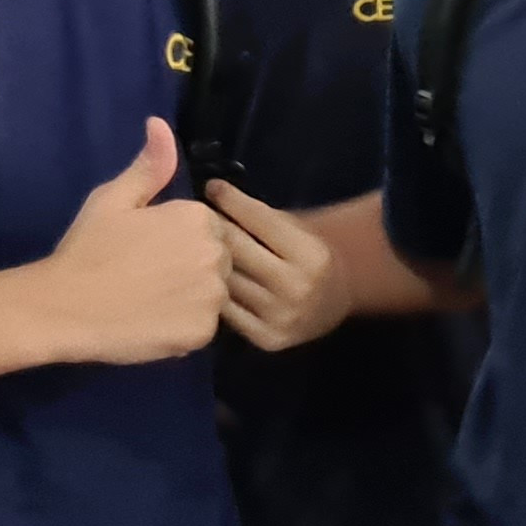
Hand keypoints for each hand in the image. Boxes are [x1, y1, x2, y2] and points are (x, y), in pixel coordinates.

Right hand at [38, 118, 228, 363]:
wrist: (64, 307)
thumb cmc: (87, 250)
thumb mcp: (113, 199)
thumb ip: (148, 166)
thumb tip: (160, 124)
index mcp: (197, 217)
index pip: (208, 229)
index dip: (178, 241)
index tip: (147, 252)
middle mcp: (215, 253)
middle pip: (218, 261)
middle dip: (192, 268)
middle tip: (147, 278)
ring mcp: (211, 296)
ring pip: (213, 295)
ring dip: (191, 298)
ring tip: (150, 301)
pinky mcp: (203, 332)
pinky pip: (203, 327)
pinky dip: (184, 328)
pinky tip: (153, 323)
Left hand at [208, 181, 349, 351]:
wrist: (333, 305)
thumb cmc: (309, 257)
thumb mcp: (299, 231)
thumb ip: (263, 219)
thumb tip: (215, 195)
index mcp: (310, 254)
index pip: (260, 220)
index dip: (232, 200)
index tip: (212, 186)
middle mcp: (297, 287)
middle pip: (237, 250)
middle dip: (214, 229)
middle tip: (195, 217)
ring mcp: (281, 316)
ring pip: (228, 282)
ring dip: (206, 262)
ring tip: (192, 246)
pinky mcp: (267, 338)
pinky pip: (227, 312)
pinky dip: (214, 293)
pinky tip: (203, 280)